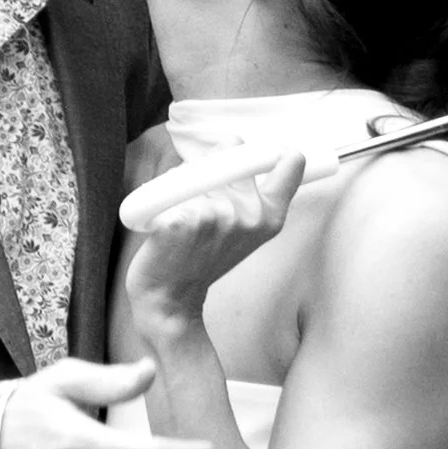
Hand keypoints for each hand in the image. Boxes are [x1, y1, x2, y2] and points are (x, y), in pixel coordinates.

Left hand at [121, 152, 304, 339]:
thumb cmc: (203, 260)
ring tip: (178, 213)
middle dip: (209, 161)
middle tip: (199, 195)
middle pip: (227, 150)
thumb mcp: (245, 233)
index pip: (288, 165)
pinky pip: (166, 185)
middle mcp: (246, 214)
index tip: (275, 155)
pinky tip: (161, 223)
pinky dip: (159, 197)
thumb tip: (272, 153)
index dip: (278, 154)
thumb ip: (257, 197)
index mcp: (268, 218)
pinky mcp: (180, 220)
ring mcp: (214, 216)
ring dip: (179, 181)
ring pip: (192, 168)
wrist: (170, 298)